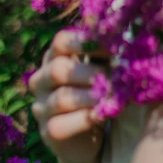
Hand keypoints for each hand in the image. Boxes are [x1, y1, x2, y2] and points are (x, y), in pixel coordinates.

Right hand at [28, 30, 109, 162]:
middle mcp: (42, 79)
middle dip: (90, 73)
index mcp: (56, 56)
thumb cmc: (103, 90)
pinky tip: (100, 115)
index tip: (113, 47)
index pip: (61, 42)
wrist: (99, 135)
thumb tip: (120, 27)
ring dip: (90, 97)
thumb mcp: (106, 67)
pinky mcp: (47, 132)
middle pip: (58, 69)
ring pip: (61, 98)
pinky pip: (59, 125)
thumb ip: (109, 49)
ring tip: (111, 97)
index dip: (86, 42)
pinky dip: (84, 119)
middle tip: (114, 78)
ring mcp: (41, 107)